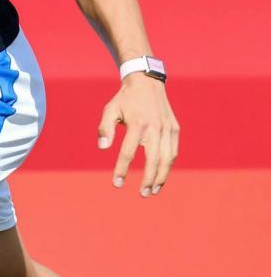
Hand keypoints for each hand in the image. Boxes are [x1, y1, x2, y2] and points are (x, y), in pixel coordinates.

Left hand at [98, 73, 178, 196]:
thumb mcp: (110, 109)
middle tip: (142, 194)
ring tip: (153, 190)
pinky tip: (161, 175)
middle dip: (148, 179)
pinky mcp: (174, 129)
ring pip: (167, 158)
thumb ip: (104, 128)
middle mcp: (155, 127)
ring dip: (161, 176)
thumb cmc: (125, 99)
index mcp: (137, 123)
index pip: (128, 151)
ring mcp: (167, 128)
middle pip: (153, 159)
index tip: (117, 183)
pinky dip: (168, 165)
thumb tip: (103, 148)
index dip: (121, 169)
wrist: (147, 82)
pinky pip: (173, 151)